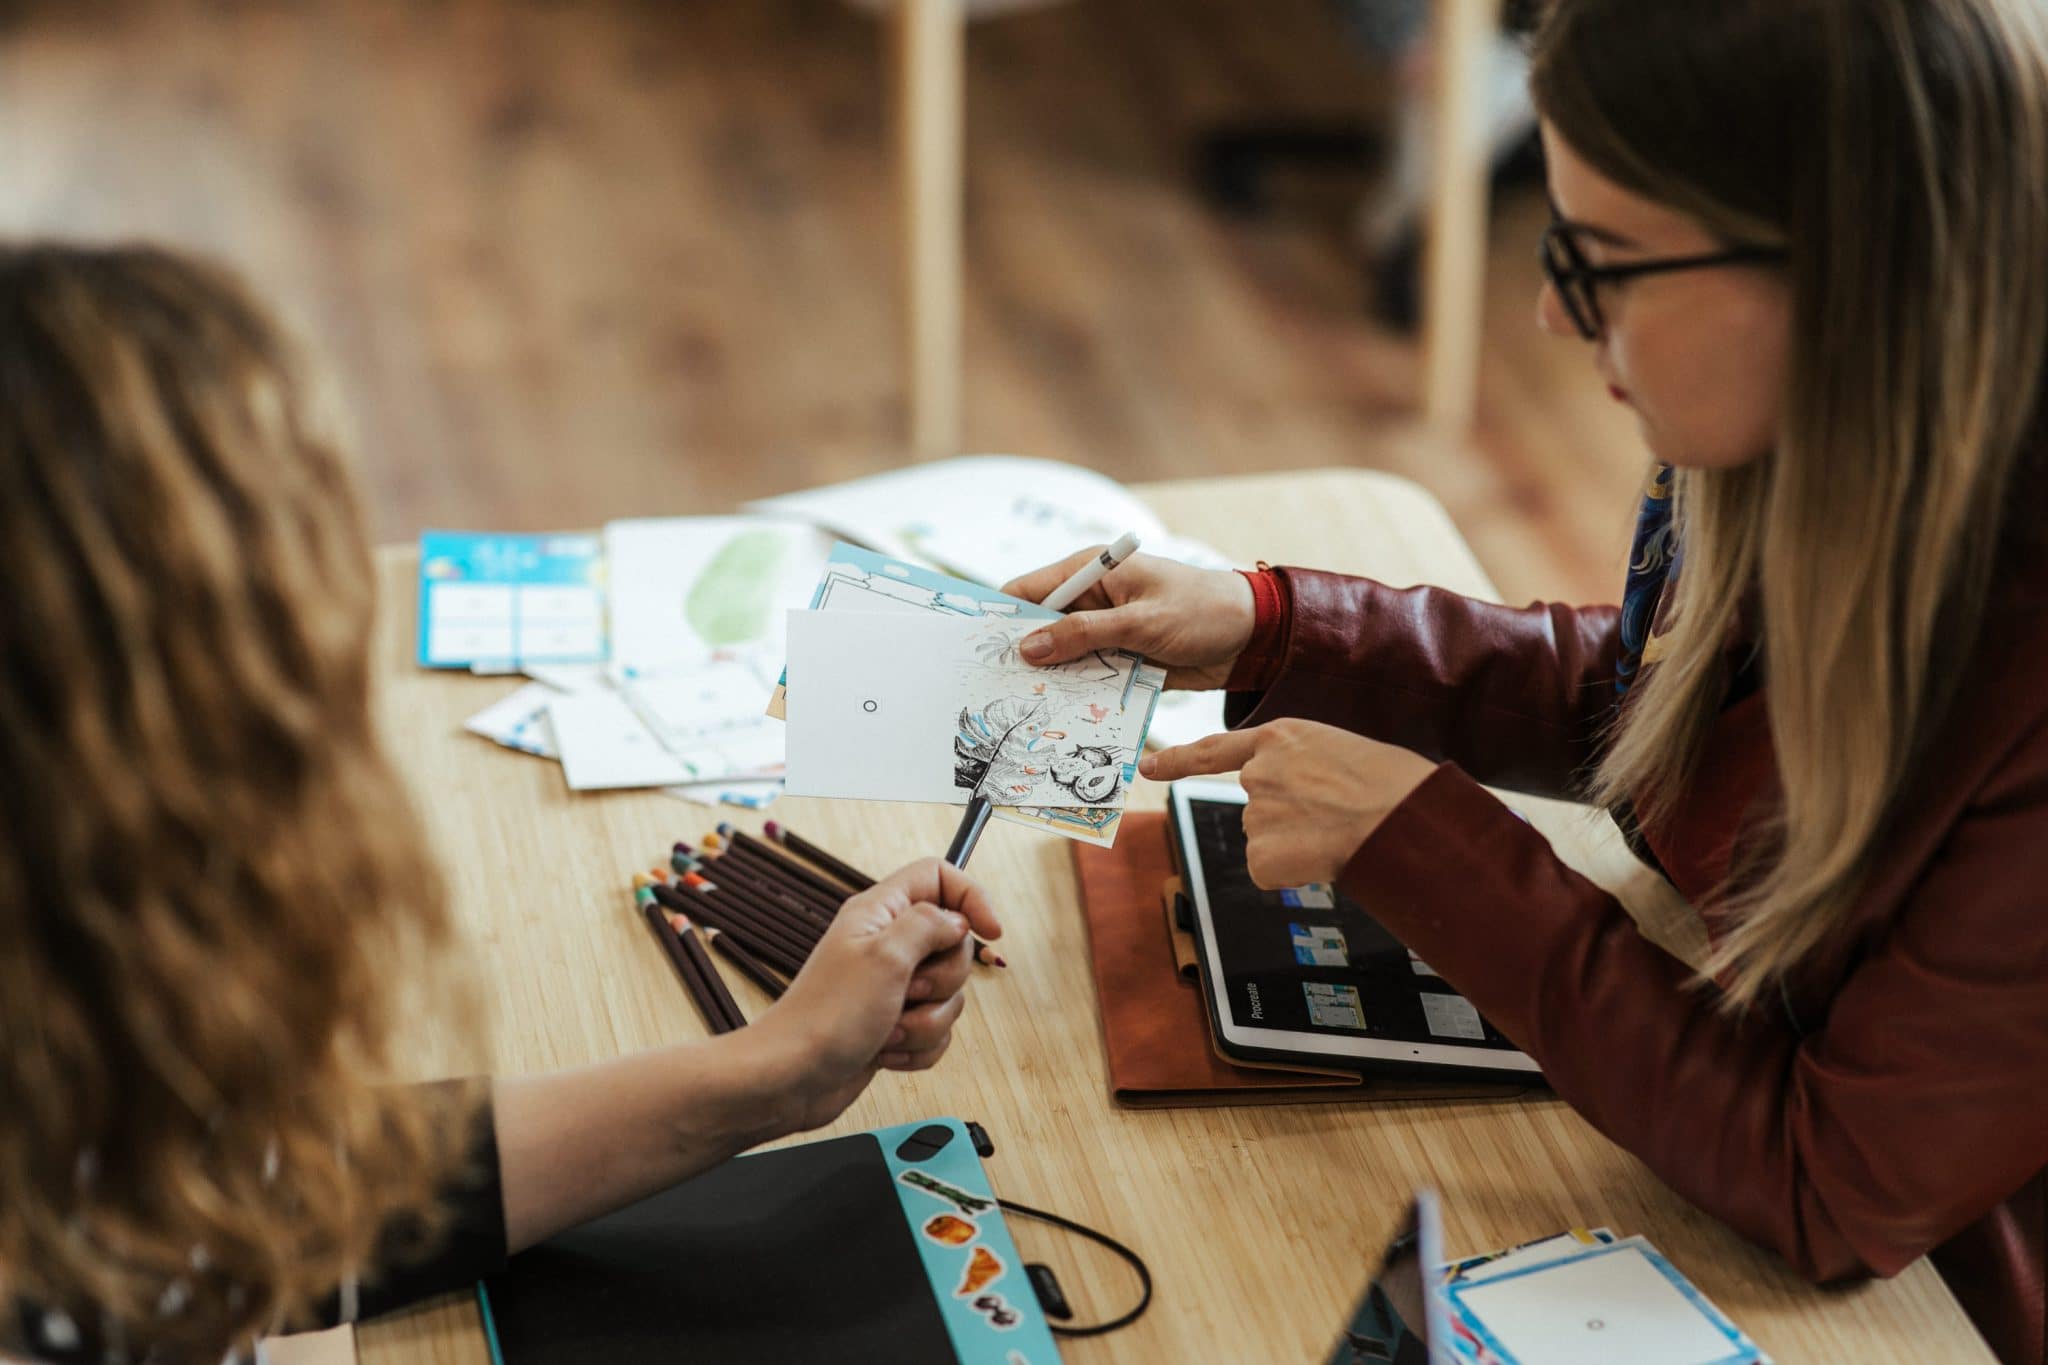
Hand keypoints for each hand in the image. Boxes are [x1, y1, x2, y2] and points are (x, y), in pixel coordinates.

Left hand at [750, 858, 1001, 1133]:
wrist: (792, 1078)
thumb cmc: (826, 1015)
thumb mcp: (885, 956)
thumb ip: (929, 925)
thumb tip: (958, 919)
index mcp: (880, 913)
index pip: (939, 877)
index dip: (971, 898)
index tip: (991, 931)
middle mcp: (887, 944)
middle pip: (954, 943)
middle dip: (943, 979)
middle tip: (908, 990)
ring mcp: (892, 987)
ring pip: (949, 995)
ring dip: (927, 1020)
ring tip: (888, 1027)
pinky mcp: (895, 1023)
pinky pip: (936, 1030)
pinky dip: (918, 1046)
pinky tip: (886, 1051)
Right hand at [1001, 549, 1254, 689]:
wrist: (1254, 638)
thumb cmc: (1204, 611)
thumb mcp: (1142, 621)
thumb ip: (1084, 634)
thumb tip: (1029, 648)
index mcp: (1092, 573)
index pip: (1029, 591)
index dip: (1001, 618)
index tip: (976, 649)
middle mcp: (1091, 602)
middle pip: (1039, 630)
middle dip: (1022, 657)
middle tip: (995, 690)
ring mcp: (1105, 633)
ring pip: (1061, 660)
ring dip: (1050, 681)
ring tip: (1024, 709)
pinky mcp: (1120, 660)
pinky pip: (1087, 679)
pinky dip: (1077, 694)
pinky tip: (1061, 716)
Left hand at [1140, 721, 1436, 886]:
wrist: (1400, 815)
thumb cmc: (1388, 782)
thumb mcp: (1338, 751)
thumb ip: (1302, 767)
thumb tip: (1298, 801)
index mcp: (1278, 739)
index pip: (1215, 750)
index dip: (1178, 760)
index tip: (1147, 768)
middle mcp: (1257, 774)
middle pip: (1257, 807)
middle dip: (1288, 819)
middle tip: (1334, 817)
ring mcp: (1255, 814)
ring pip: (1266, 840)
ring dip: (1295, 844)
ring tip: (1338, 833)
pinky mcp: (1260, 855)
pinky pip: (1269, 871)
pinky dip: (1293, 873)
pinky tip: (1323, 858)